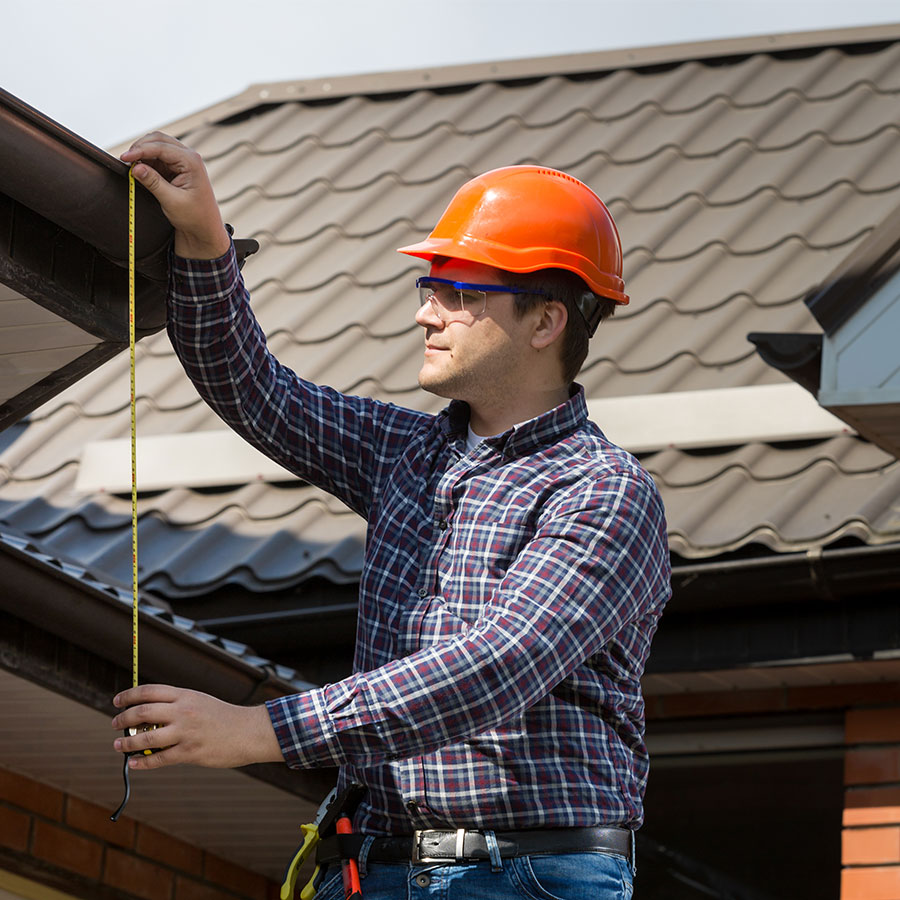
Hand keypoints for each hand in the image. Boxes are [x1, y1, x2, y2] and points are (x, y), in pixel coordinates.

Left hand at [111, 684, 283, 770]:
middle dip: (123, 719)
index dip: (129, 695)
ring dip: (127, 743)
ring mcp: (186, 732)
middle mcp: (184, 711)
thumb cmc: (224, 717)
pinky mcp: (190, 752)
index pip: (149, 691)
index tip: (117, 701)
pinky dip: (143, 762)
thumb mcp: (200, 702)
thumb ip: (177, 706)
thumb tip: (148, 715)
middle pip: (143, 712)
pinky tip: (133, 763)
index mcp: (186, 695)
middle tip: (115, 724)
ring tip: (118, 746)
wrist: (249, 731)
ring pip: (146, 737)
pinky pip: (159, 759)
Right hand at [120, 133, 230, 259]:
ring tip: (131, 167)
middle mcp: (188, 157)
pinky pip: (157, 158)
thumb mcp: (172, 201)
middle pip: (158, 140)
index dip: (140, 150)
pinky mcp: (176, 168)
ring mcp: (182, 161)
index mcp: (192, 162)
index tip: (124, 158)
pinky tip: (138, 170)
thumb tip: (135, 167)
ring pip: (157, 146)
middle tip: (126, 160)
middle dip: (140, 147)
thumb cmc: (195, 217)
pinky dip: (146, 161)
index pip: (161, 147)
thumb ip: (153, 183)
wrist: (204, 229)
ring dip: (142, 153)